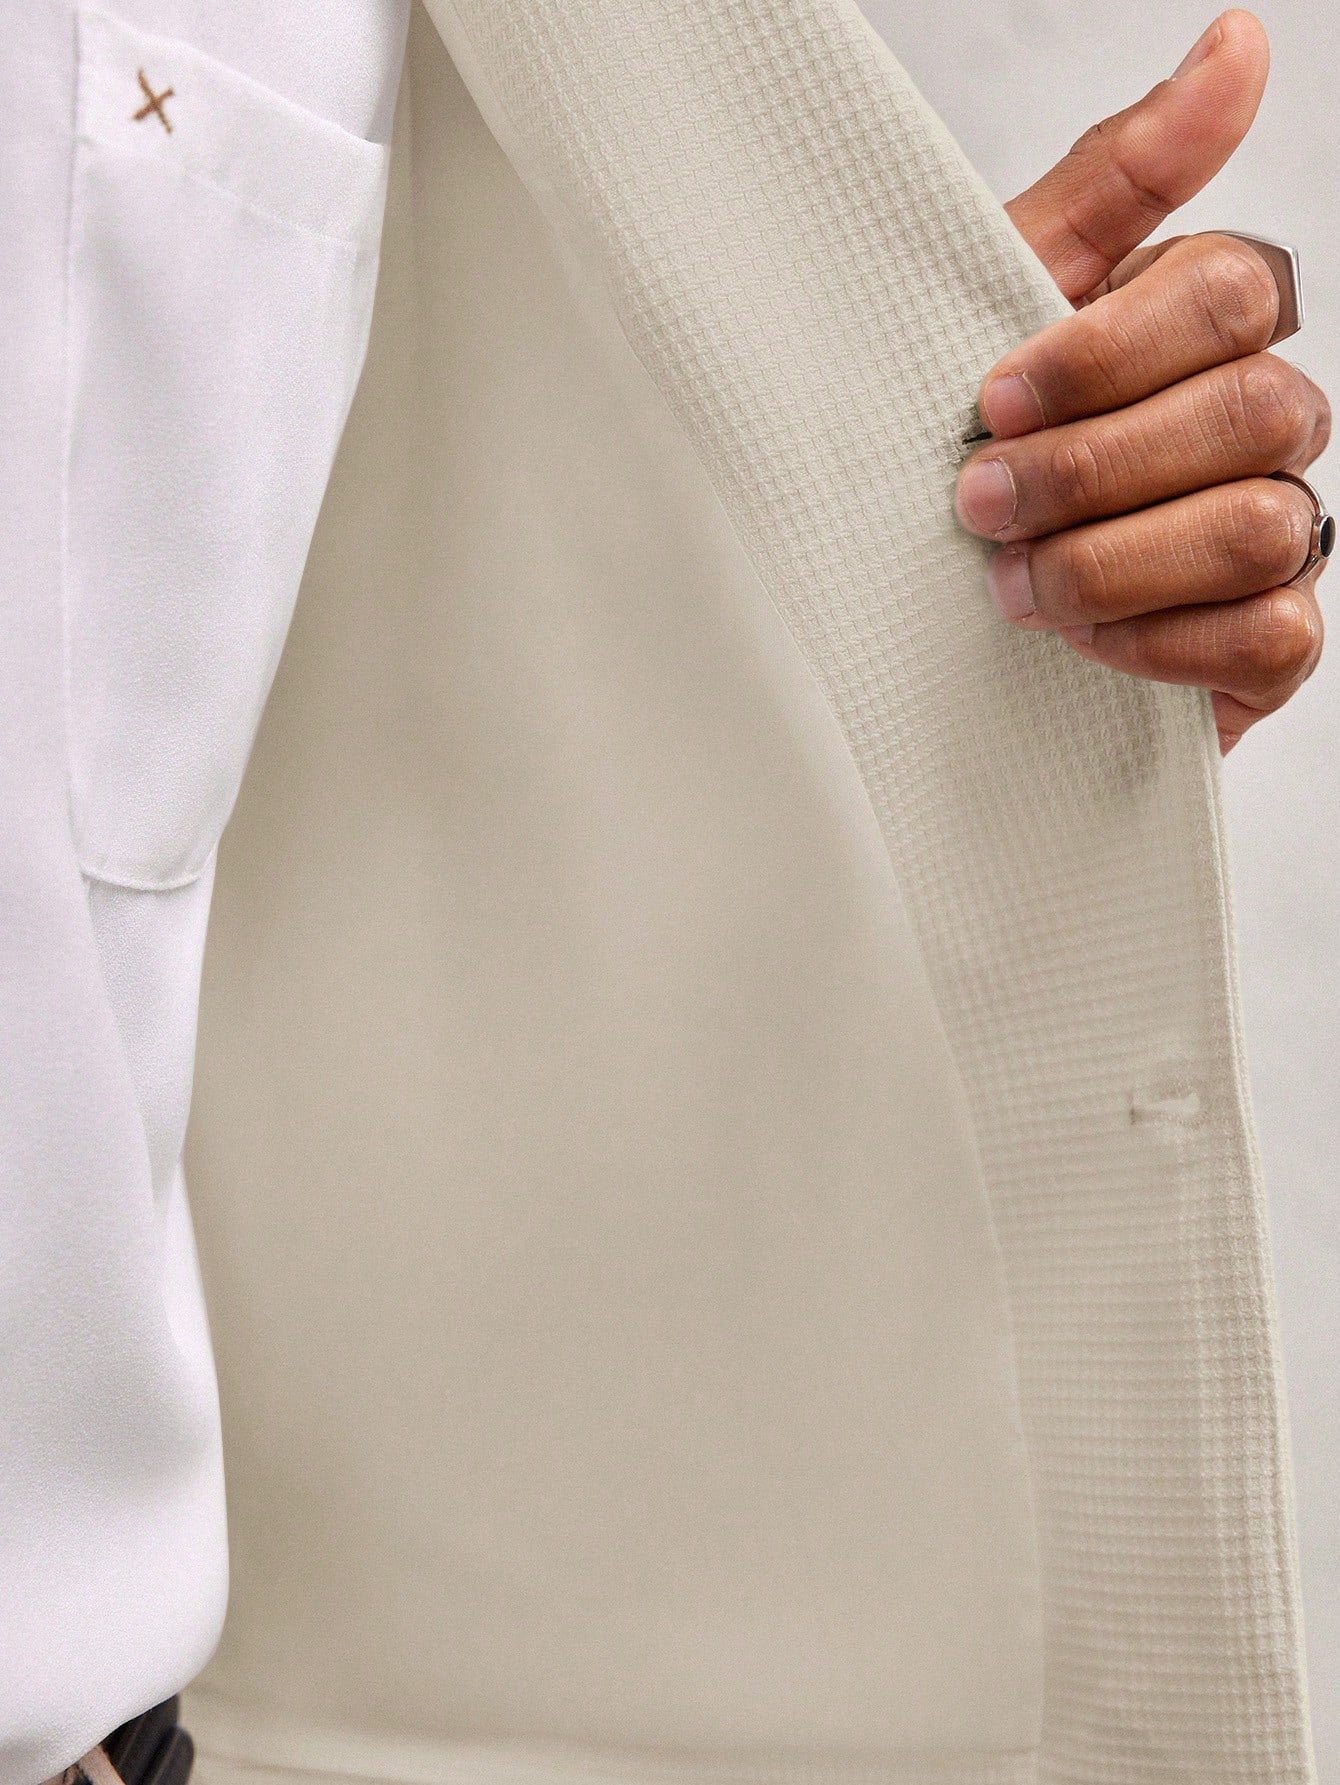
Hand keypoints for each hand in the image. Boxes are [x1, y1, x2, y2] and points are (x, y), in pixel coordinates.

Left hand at [955, 9, 1330, 753]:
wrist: (925, 593)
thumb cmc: (971, 436)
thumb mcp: (1011, 295)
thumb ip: (1121, 175)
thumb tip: (1241, 40)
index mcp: (1207, 324)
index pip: (1229, 293)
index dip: (1102, 355)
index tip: (990, 402)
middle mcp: (1261, 420)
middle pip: (1255, 410)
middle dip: (1094, 469)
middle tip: (982, 505)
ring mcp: (1278, 530)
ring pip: (1263, 527)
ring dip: (1115, 564)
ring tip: (1016, 586)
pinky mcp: (1268, 639)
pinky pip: (1272, 636)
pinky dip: (1163, 645)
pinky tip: (1084, 644)